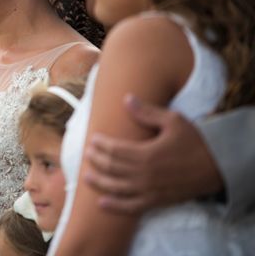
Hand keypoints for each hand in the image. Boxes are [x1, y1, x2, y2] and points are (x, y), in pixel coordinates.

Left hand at [84, 94, 223, 213]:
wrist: (218, 166)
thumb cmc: (194, 141)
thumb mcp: (172, 121)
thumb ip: (146, 112)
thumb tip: (126, 98)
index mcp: (147, 153)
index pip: (115, 150)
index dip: (101, 145)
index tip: (93, 139)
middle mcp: (145, 174)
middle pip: (112, 168)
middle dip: (97, 160)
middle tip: (87, 154)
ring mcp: (150, 190)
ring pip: (117, 188)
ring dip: (99, 182)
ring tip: (87, 176)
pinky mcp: (157, 201)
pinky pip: (132, 207)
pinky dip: (115, 206)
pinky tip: (102, 202)